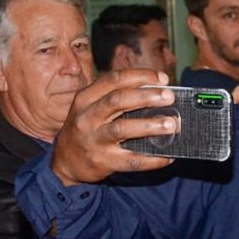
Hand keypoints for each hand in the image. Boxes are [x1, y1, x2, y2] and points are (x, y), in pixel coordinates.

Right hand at [51, 69, 178, 185]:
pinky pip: (131, 161)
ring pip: (122, 129)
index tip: (163, 79)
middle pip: (117, 101)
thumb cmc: (88, 128)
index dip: (140, 76)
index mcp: (86, 98)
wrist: (66, 161)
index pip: (113, 80)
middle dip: (146, 97)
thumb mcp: (91, 107)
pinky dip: (152, 159)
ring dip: (149, 125)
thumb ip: (116, 97)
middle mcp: (87, 117)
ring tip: (171, 124)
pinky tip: (168, 156)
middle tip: (169, 97)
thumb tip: (158, 91)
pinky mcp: (103, 162)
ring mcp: (94, 140)